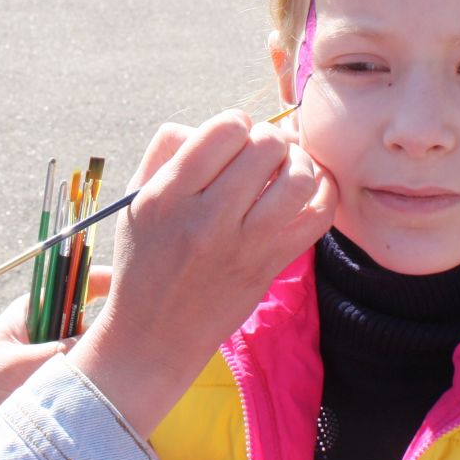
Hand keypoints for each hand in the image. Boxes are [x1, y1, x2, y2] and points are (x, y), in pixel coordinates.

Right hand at [67, 111, 334, 437]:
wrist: (155, 336)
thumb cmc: (145, 260)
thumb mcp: (135, 201)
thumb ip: (165, 151)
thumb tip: (210, 125)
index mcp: (167, 195)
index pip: (223, 129)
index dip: (235, 123)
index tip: (231, 139)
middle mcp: (206, 218)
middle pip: (265, 147)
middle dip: (269, 139)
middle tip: (262, 154)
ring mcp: (243, 245)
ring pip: (296, 177)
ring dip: (298, 163)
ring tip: (286, 168)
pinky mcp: (269, 266)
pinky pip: (317, 217)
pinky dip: (324, 194)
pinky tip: (310, 189)